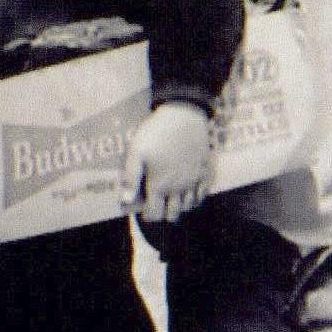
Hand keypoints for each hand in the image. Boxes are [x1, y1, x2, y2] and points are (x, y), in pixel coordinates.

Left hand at [126, 103, 213, 223]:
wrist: (184, 115)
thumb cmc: (157, 133)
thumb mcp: (136, 152)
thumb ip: (131, 177)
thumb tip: (126, 200)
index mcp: (160, 185)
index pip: (155, 214)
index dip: (148, 216)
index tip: (144, 210)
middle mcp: (179, 188)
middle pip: (173, 214)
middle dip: (164, 215)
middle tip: (158, 206)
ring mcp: (194, 181)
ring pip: (190, 206)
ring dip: (181, 207)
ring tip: (172, 200)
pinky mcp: (205, 171)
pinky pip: (204, 194)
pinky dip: (197, 198)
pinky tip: (191, 193)